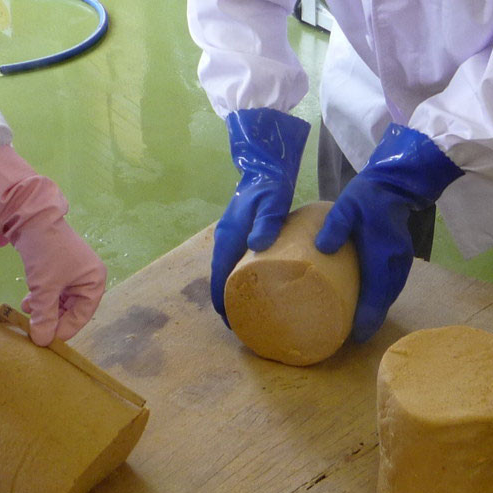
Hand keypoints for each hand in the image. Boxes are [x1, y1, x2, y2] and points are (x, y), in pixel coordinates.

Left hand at [0, 145, 106, 344]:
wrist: (32, 218)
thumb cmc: (46, 253)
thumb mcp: (45, 288)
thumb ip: (44, 316)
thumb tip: (42, 341)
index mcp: (95, 281)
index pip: (82, 316)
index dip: (63, 329)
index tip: (44, 340)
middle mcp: (89, 277)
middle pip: (72, 309)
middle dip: (52, 317)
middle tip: (34, 326)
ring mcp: (74, 272)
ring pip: (60, 301)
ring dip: (44, 308)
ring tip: (28, 309)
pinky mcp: (60, 268)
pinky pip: (54, 290)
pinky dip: (42, 297)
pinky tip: (28, 300)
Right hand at [211, 108, 309, 323]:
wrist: (265, 166)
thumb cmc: (270, 185)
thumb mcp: (272, 202)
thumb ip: (267, 222)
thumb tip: (257, 246)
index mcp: (229, 237)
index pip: (220, 276)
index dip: (223, 301)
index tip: (231, 323)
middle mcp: (224, 240)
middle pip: (221, 278)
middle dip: (227, 302)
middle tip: (243, 326)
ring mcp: (230, 237)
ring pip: (227, 272)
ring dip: (233, 292)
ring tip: (248, 313)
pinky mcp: (239, 235)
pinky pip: (235, 263)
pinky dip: (240, 279)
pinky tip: (255, 288)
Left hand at [315, 124, 461, 341]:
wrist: (394, 183)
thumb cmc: (367, 196)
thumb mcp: (346, 206)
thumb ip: (335, 226)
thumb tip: (321, 248)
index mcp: (382, 255)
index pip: (376, 295)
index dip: (367, 318)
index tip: (356, 336)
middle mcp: (395, 264)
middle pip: (384, 301)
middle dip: (370, 320)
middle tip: (350, 336)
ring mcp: (400, 263)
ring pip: (388, 295)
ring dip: (375, 310)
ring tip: (356, 324)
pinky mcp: (399, 259)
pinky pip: (389, 286)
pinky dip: (379, 298)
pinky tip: (366, 302)